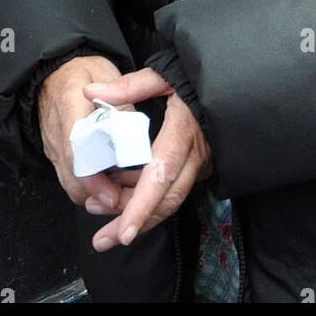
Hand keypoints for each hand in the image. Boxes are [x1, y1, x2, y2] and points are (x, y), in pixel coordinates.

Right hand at [37, 54, 130, 215]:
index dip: (94, 178)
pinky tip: (111, 182)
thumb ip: (120, 99)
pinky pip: (71, 180)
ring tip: (124, 190)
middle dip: (100, 195)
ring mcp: (54, 148)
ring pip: (71, 185)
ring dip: (96, 194)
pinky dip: (90, 188)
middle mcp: (57, 133)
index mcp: (69, 105)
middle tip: (128, 198)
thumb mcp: (104, 72)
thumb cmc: (82, 71)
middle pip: (73, 178)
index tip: (113, 195)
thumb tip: (133, 132)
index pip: (76, 150)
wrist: (52, 73)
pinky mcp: (57, 157)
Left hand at [78, 68, 212, 251]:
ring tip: (105, 225)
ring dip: (139, 216)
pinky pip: (172, 190)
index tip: (124, 233)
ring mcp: (200, 163)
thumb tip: (90, 93)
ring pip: (170, 200)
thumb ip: (127, 87)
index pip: (161, 174)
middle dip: (134, 224)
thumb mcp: (161, 75)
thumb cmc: (190, 77)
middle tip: (102, 241)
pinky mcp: (198, 167)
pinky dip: (148, 200)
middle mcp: (195, 154)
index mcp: (183, 131)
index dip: (142, 206)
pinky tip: (123, 200)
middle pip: (166, 199)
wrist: (226, 82)